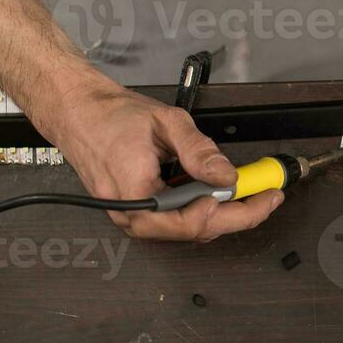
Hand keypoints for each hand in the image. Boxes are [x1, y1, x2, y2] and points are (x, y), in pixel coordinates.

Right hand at [48, 83, 284, 239]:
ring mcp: (131, 216)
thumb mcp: (166, 123)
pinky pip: (173, 219)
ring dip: (219, 212)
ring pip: (186, 228)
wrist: (77, 111)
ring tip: (247, 190)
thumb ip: (199, 151)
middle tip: (265, 194)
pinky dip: (199, 206)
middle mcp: (132, 216)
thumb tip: (227, 176)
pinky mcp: (134, 211)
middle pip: (195, 231)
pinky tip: (213, 190)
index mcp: (137, 197)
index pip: (195, 223)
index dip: (235, 213)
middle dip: (236, 215)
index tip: (262, 195)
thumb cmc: (111, 115)